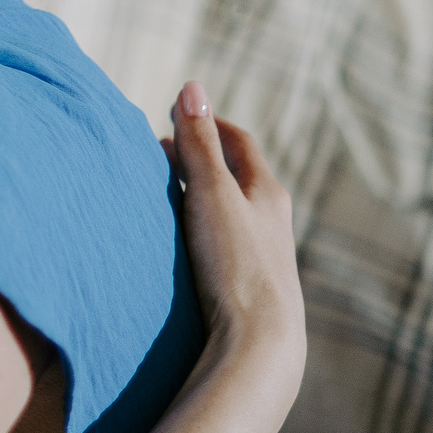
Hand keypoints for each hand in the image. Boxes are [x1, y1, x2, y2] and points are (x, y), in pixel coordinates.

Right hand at [165, 82, 304, 384]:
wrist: (259, 345)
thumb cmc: (235, 266)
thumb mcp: (211, 194)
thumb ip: (199, 144)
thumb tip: (192, 87)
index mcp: (268, 193)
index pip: (239, 143)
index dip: (208, 125)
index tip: (175, 120)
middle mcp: (273, 222)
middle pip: (237, 178)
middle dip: (201, 162)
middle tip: (160, 158)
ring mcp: (264, 258)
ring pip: (232, 215)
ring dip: (201, 201)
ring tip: (165, 202)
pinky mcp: (250, 289)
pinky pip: (225, 247)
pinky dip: (202, 234)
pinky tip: (182, 252)